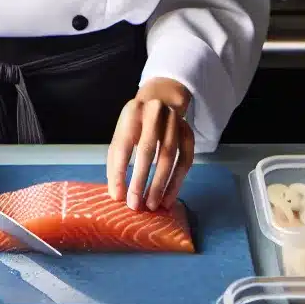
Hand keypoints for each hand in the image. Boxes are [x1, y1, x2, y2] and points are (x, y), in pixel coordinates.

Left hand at [106, 79, 194, 211]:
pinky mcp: (188, 131)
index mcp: (132, 113)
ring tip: (153, 205)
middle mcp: (154, 113)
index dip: (119, 172)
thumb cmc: (137, 123)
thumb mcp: (122, 133)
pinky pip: (185, 159)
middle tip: (136, 205)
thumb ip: (116, 161)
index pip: (123, 145)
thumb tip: (116, 195)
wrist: (163, 98)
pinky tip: (168, 197)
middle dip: (140, 181)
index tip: (118, 196)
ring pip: (169, 156)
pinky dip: (177, 181)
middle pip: (147, 150)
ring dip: (160, 184)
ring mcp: (174, 121)